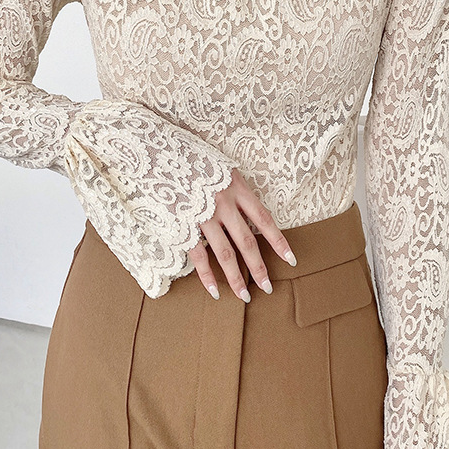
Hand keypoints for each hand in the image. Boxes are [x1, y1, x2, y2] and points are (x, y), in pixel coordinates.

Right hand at [188, 169, 296, 300]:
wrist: (157, 152)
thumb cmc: (191, 157)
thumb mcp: (220, 166)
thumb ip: (234, 188)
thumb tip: (247, 210)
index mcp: (237, 187)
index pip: (264, 219)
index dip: (279, 241)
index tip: (291, 259)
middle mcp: (223, 203)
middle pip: (247, 242)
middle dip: (259, 268)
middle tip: (268, 288)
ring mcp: (203, 216)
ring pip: (225, 254)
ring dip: (236, 277)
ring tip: (244, 295)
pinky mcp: (184, 226)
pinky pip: (199, 256)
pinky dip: (207, 276)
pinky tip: (215, 291)